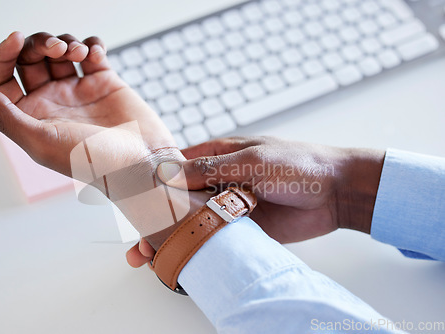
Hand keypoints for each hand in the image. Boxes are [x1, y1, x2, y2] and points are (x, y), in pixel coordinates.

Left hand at [0, 31, 175, 176]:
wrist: (142, 163)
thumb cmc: (93, 161)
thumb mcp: (40, 141)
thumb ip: (3, 114)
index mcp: (32, 116)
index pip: (3, 78)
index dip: (3, 55)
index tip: (16, 40)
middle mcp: (53, 102)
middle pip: (32, 59)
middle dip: (39, 45)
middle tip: (57, 50)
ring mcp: (79, 91)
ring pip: (61, 51)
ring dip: (66, 42)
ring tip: (79, 53)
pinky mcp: (105, 83)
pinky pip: (92, 53)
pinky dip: (92, 45)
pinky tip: (95, 54)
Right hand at [156, 136, 384, 243]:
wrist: (337, 193)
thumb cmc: (299, 164)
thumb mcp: (253, 159)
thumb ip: (212, 167)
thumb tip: (171, 173)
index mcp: (217, 157)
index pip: (174, 170)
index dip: (152, 187)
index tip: (132, 206)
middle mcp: (217, 182)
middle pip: (178, 202)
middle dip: (156, 221)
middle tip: (140, 245)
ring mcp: (228, 207)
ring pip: (192, 224)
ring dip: (171, 239)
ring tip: (150, 259)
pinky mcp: (242, 229)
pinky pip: (214, 239)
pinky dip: (196, 249)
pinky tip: (179, 262)